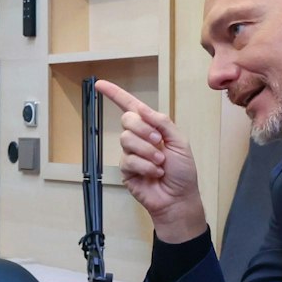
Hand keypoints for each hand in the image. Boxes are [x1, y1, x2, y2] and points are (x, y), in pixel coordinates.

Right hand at [98, 80, 204, 243]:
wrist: (178, 197)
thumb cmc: (183, 171)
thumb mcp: (179, 141)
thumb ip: (162, 122)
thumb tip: (142, 109)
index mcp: (152, 127)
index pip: (130, 106)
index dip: (115, 94)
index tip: (99, 84)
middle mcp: (139, 138)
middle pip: (127, 120)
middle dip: (144, 130)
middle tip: (159, 143)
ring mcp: (130, 154)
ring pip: (127, 140)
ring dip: (147, 151)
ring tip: (160, 164)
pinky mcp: (126, 170)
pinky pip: (129, 160)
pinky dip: (145, 166)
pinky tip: (155, 174)